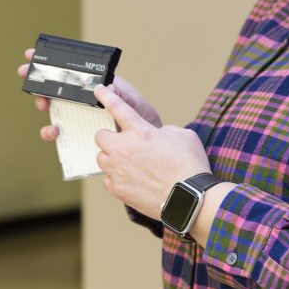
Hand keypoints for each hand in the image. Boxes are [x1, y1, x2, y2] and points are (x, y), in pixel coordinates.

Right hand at [17, 49, 162, 140]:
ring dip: (42, 103)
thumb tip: (105, 88)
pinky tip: (54, 131)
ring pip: (54, 108)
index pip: (72, 71)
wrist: (145, 147)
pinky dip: (51, 131)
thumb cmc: (142, 119)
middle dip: (38, 78)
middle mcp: (84, 100)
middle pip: (57, 87)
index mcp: (97, 87)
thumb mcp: (135, 103)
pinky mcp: (77, 135)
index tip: (32, 54)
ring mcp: (79, 117)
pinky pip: (60, 132)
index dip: (51, 63)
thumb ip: (121, 95)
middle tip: (25, 74)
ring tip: (43, 105)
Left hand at [93, 85, 209, 219]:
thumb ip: (163, 131)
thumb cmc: (189, 166)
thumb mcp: (183, 136)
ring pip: (101, 157)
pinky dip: (116, 177)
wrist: (189, 198)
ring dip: (112, 157)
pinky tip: (131, 179)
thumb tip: (156, 136)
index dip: (107, 96)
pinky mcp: (117, 190)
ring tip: (128, 163)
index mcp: (141, 131)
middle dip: (110, 136)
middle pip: (100, 135)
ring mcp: (118, 170)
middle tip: (124, 143)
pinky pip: (107, 179)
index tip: (99, 90)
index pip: (118, 107)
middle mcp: (124, 149)